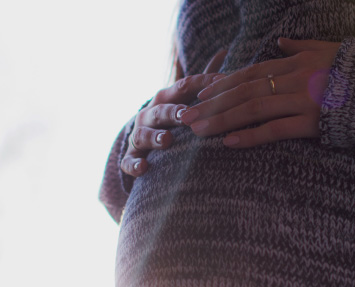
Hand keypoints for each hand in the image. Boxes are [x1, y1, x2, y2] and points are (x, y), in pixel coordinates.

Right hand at [122, 49, 227, 175]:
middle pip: (161, 110)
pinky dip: (135, 165)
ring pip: (144, 135)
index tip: (220, 85)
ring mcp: (139, 135)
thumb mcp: (185, 96)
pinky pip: (130, 162)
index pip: (184, 87)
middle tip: (187, 115)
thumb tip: (224, 50)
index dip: (201, 85)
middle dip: (173, 112)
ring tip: (167, 140)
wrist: (142, 142)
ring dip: (155, 137)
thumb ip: (203, 79)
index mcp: (166, 98)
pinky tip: (144, 168)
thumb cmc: (172, 117)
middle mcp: (150, 114)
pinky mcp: (132, 157)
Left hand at [179, 38, 340, 147]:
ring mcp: (301, 100)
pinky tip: (229, 143)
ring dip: (221, 120)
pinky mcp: (311, 122)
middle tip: (186, 116)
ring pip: (252, 109)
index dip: (223, 84)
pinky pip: (275, 130)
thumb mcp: (328, 49)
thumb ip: (301, 47)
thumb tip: (281, 43)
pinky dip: (250, 136)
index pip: (250, 73)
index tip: (201, 95)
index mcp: (294, 63)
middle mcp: (293, 79)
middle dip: (212, 104)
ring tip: (198, 130)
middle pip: (243, 91)